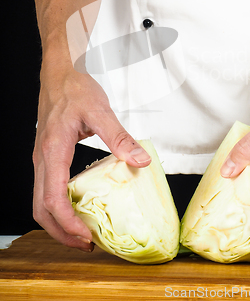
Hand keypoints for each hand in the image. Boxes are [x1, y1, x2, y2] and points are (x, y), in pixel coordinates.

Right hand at [33, 61, 150, 251]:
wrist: (59, 73)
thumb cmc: (75, 89)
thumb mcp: (100, 110)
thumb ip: (119, 137)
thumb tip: (140, 161)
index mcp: (52, 150)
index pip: (52, 197)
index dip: (67, 222)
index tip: (86, 236)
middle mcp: (42, 159)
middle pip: (41, 208)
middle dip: (60, 232)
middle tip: (86, 244)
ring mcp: (41, 158)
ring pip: (40, 201)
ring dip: (58, 222)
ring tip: (82, 231)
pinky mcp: (47, 156)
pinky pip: (46, 189)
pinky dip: (59, 206)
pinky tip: (79, 206)